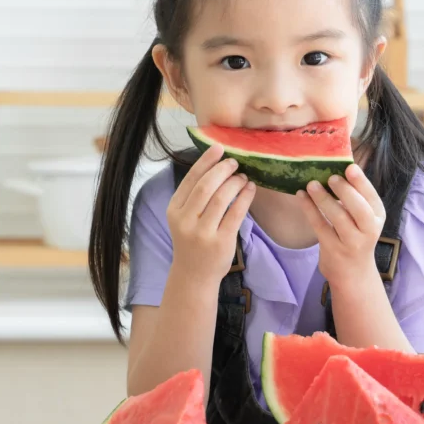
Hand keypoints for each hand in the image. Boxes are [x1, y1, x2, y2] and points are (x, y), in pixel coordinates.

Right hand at [167, 144, 255, 284]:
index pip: (190, 179)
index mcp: (174, 210)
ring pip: (221, 198)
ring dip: (235, 183)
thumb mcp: (184, 218)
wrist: (194, 275)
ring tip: (243, 177)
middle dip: (222, 170)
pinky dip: (245, 197)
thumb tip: (217, 165)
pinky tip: (250, 189)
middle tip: (234, 162)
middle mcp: (185, 221)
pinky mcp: (221, 242)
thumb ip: (194, 196)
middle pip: (206, 186)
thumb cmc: (192, 241)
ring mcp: (202, 233)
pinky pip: (236, 213)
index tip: (219, 148)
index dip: (205, 161)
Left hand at [296, 164, 384, 291]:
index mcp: (377, 216)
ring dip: (323, 199)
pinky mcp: (334, 250)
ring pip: (338, 217)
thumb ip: (355, 196)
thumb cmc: (355, 236)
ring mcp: (352, 242)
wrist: (353, 273)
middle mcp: (369, 230)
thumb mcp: (363, 218)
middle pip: (359, 208)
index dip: (361, 182)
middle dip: (345, 191)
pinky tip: (301, 196)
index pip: (372, 197)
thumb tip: (338, 165)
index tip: (349, 167)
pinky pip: (320, 226)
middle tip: (330, 177)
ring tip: (311, 184)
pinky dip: (309, 209)